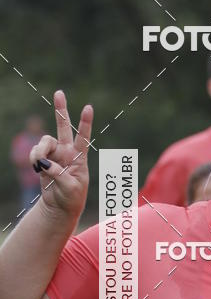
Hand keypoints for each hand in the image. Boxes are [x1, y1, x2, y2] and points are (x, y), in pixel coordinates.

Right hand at [30, 91, 92, 217]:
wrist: (59, 206)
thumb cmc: (72, 198)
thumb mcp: (71, 188)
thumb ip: (59, 174)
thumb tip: (45, 163)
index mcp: (80, 157)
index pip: (84, 137)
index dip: (85, 123)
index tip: (88, 107)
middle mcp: (67, 152)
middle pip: (64, 127)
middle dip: (61, 110)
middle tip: (59, 92)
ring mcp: (55, 154)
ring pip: (44, 142)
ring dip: (40, 151)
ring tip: (40, 165)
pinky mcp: (44, 160)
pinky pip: (35, 153)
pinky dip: (34, 160)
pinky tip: (38, 169)